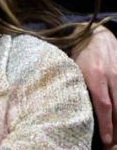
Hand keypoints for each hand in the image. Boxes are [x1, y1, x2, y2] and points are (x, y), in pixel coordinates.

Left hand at [72, 26, 116, 147]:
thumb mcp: (72, 67)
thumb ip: (72, 85)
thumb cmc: (80, 53)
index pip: (103, 105)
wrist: (98, 35)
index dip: (106, 125)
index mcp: (95, 75)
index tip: (107, 141)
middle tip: (112, 146)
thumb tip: (63, 107)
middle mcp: (112, 76)